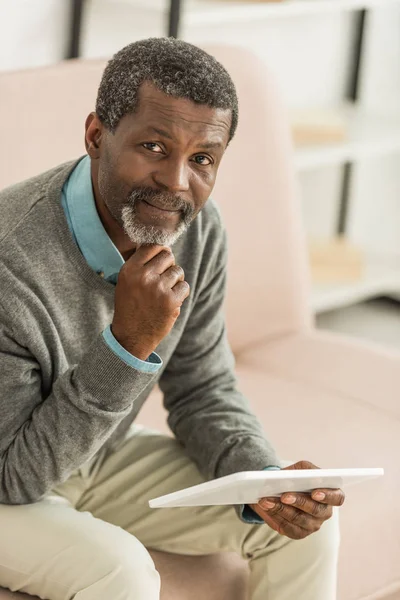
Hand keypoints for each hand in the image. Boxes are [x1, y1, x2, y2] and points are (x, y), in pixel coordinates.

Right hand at [111, 245, 189, 359]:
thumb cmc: (131, 306)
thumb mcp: (126, 282)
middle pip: (168, 256)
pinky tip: (171, 301)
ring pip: (178, 271)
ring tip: (165, 292)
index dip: (160, 252)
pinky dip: (181, 293)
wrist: (131, 336)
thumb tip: (162, 246)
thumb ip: (141, 263)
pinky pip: (185, 286)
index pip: (152, 246)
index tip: (160, 261)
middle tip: (163, 279)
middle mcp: (143, 276)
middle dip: (169, 266)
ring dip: (175, 280)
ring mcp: (158, 288)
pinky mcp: (171, 300)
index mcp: (130, 269)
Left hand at [249, 461, 344, 539]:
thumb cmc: (298, 476)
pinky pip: (287, 527)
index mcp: (332, 494)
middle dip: (298, 502)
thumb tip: (291, 477)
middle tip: (284, 496)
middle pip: (315, 510)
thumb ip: (302, 470)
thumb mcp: (302, 468)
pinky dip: (274, 516)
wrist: (284, 488)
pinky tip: (265, 507)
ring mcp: (313, 525)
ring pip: (298, 519)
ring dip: (280, 509)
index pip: (337, 497)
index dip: (327, 496)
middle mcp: (325, 512)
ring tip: (266, 500)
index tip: (314, 493)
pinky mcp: (298, 532)